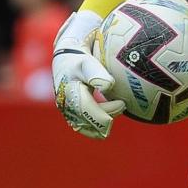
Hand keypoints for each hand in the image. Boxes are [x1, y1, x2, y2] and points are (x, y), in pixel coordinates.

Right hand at [52, 11, 124, 138]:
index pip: (89, 111)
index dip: (108, 110)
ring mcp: (68, 112)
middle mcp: (67, 106)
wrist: (65, 59)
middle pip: (90, 123)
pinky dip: (98, 124)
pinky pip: (86, 127)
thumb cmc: (79, 59)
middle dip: (108, 118)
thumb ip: (96, 74)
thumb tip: (108, 86)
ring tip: (117, 109)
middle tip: (122, 104)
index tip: (122, 102)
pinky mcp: (71, 115)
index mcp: (70, 94)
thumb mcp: (87, 63)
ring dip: (103, 123)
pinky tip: (109, 114)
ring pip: (88, 128)